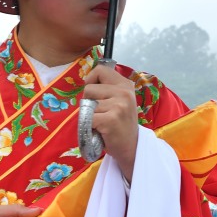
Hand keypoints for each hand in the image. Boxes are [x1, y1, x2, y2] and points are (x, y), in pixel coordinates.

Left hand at [83, 64, 138, 178]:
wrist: (131, 147)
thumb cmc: (120, 124)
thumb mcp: (119, 101)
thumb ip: (107, 89)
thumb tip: (85, 82)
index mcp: (126, 85)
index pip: (100, 70)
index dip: (91, 80)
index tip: (94, 94)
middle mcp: (124, 92)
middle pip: (89, 89)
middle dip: (88, 102)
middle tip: (101, 114)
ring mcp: (119, 105)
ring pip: (87, 105)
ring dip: (89, 117)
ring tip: (102, 123)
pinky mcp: (111, 119)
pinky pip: (87, 119)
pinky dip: (89, 127)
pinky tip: (101, 131)